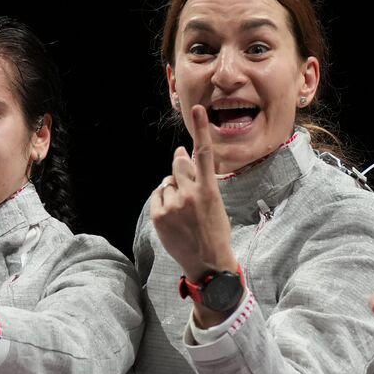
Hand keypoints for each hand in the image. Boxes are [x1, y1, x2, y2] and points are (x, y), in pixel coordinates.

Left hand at [151, 105, 240, 282]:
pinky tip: (174, 217)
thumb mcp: (215, 203)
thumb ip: (199, 178)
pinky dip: (163, 202)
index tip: (198, 110)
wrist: (208, 263)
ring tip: (184, 213)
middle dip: (180, 169)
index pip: (205, 154)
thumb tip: (180, 154)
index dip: (201, 130)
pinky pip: (157, 197)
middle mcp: (191, 194)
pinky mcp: (159, 215)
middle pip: (178, 165)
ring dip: (173, 191)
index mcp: (210, 190)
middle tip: (187, 187)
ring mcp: (173, 205)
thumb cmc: (214, 231)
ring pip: (167, 183)